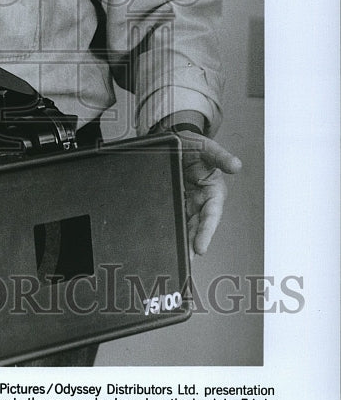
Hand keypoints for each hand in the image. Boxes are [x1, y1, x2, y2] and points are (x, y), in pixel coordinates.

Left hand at [176, 131, 242, 257]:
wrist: (176, 139)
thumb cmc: (195, 145)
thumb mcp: (207, 147)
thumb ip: (220, 156)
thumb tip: (236, 165)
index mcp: (214, 192)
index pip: (210, 216)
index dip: (206, 233)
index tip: (200, 248)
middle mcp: (202, 201)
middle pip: (197, 227)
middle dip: (192, 244)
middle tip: (185, 261)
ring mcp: (188, 203)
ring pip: (186, 226)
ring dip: (182, 241)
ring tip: (175, 258)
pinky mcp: (176, 201)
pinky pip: (174, 217)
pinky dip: (171, 229)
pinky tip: (164, 241)